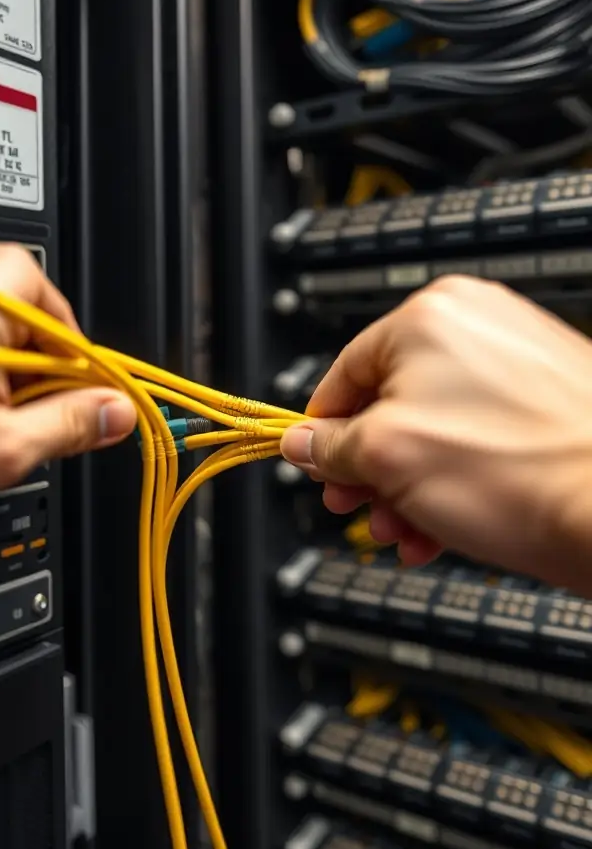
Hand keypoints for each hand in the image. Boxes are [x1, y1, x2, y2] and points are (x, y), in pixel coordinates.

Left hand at [0, 244, 136, 509]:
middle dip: (51, 374)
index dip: (84, 362)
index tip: (95, 399)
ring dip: (20, 384)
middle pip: (38, 322)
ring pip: (10, 340)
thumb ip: (69, 426)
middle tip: (48, 415)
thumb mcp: (3, 447)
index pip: (66, 314)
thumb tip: (114, 413)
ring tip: (4, 425)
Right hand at [280, 275, 591, 591]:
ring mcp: (516, 362)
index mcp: (429, 318)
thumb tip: (303, 443)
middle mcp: (475, 327)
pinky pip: (474, 440)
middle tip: (361, 508)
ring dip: (406, 488)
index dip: (321, 433)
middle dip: (368, 472)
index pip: (343, 375)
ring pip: (431, 429)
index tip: (316, 469)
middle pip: (387, 406)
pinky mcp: (545, 401)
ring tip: (406, 531)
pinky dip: (448, 484)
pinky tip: (440, 529)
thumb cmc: (525, 472)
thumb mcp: (388, 457)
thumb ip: (331, 447)